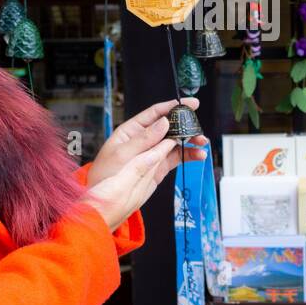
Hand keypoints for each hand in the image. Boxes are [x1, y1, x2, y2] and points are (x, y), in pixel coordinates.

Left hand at [87, 97, 207, 189]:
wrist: (104, 201)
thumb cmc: (105, 174)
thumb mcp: (121, 154)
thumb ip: (143, 139)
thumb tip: (163, 123)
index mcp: (132, 131)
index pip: (155, 114)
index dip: (172, 107)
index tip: (188, 103)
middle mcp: (145, 140)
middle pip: (169, 127)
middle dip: (186, 125)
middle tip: (198, 127)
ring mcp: (153, 153)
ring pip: (176, 142)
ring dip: (190, 140)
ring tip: (201, 142)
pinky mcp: (159, 166)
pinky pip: (176, 157)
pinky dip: (188, 155)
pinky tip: (198, 155)